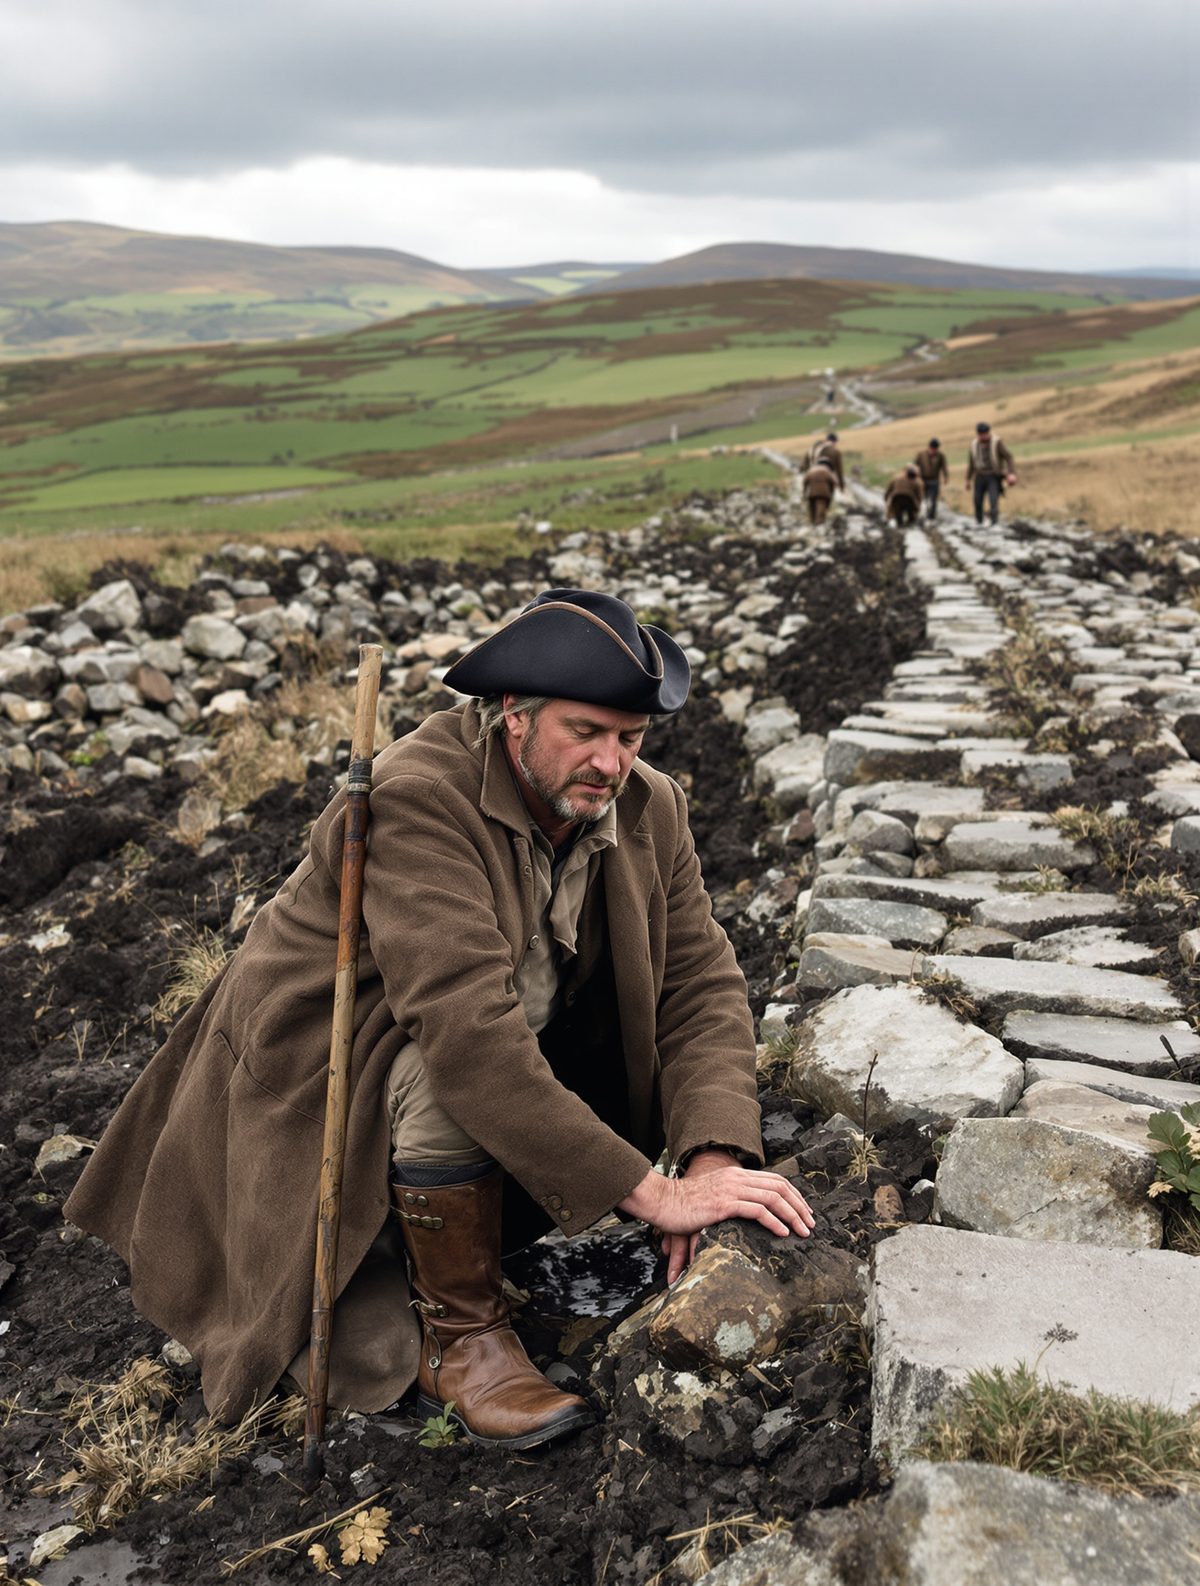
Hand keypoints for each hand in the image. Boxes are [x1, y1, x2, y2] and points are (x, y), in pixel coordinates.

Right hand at [620, 1160, 814, 1287]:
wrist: (660, 1200)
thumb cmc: (682, 1204)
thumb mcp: (711, 1197)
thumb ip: (729, 1201)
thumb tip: (747, 1214)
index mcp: (735, 1174)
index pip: (774, 1180)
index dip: (793, 1195)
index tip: (804, 1211)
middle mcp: (736, 1178)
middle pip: (779, 1187)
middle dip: (799, 1206)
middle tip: (810, 1224)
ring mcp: (730, 1189)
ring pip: (773, 1198)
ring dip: (793, 1215)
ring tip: (802, 1231)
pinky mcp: (724, 1204)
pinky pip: (757, 1210)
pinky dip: (775, 1222)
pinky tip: (783, 1233)